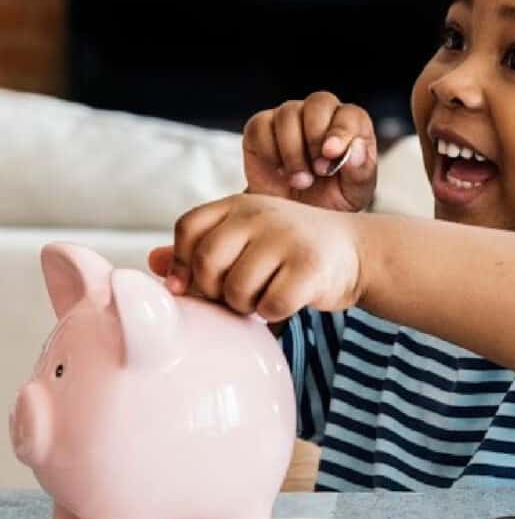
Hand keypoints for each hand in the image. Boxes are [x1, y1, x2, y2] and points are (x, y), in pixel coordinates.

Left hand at [147, 193, 364, 320]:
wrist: (358, 251)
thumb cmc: (292, 250)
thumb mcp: (248, 239)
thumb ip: (203, 250)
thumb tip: (152, 263)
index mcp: (239, 204)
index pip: (189, 229)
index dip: (185, 263)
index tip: (197, 285)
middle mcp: (260, 214)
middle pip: (208, 262)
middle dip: (215, 291)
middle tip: (236, 296)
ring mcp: (287, 238)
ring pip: (237, 289)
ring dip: (246, 306)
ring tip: (264, 296)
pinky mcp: (310, 267)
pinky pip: (270, 306)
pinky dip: (273, 314)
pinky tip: (287, 302)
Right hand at [242, 91, 376, 211]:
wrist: (293, 221)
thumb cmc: (329, 202)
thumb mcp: (354, 195)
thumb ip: (360, 171)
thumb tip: (357, 148)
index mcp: (350, 128)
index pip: (349, 114)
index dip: (341, 130)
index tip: (332, 153)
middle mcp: (319, 116)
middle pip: (318, 102)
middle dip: (316, 137)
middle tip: (318, 170)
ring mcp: (288, 119)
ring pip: (287, 114)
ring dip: (293, 151)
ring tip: (301, 181)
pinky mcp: (260, 129)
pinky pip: (260, 127)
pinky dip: (269, 152)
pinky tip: (280, 171)